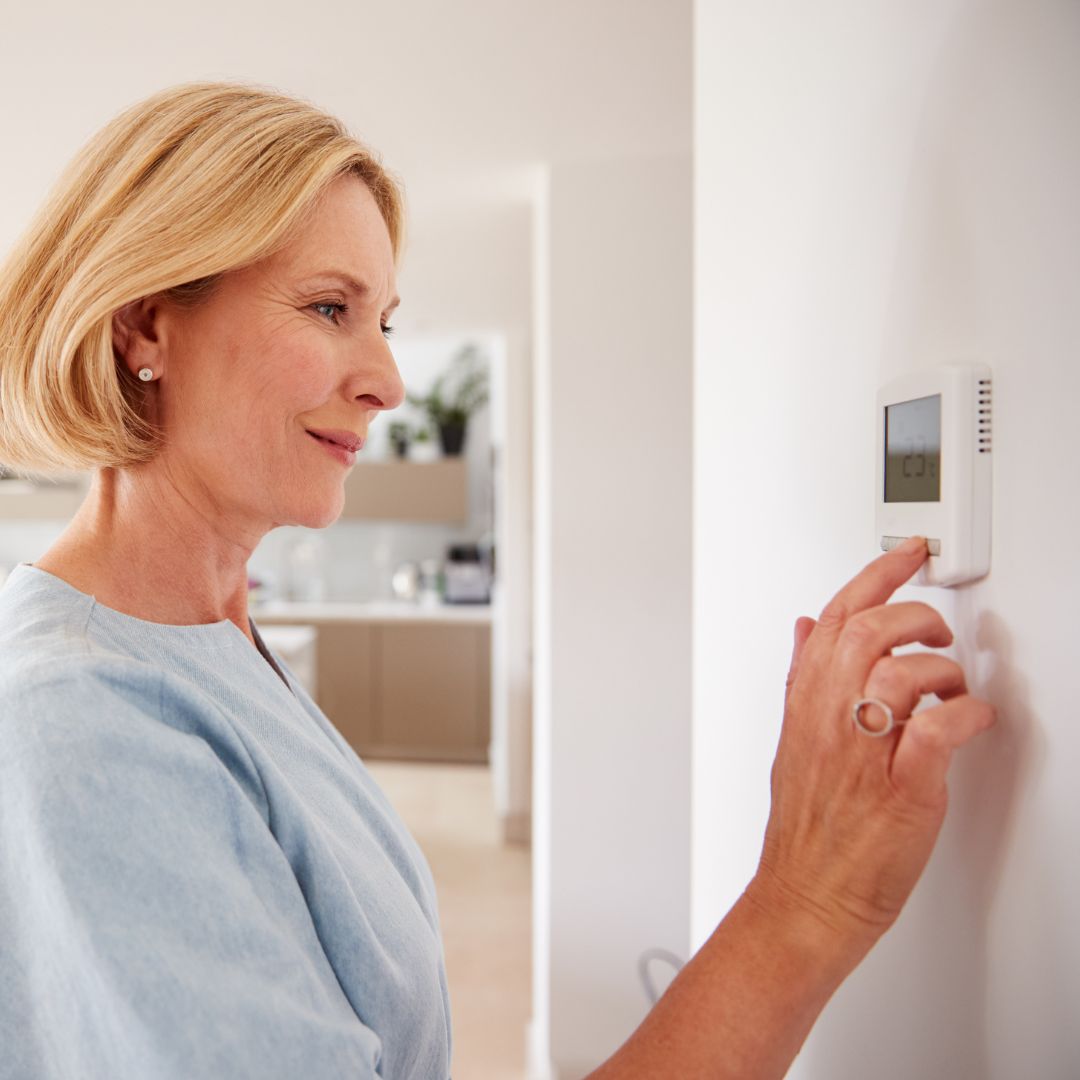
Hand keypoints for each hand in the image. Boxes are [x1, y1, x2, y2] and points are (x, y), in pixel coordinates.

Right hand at [750, 537, 994, 952]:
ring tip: (952, 687)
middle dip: (915, 616)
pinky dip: (963, 715)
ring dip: (942, 670)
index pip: (836, 618)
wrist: (807, 897)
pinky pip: (935, 733)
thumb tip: (806, 627)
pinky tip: (968, 719)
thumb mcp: (792, 738)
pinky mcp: (901, 791)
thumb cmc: (805, 826)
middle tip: (937, 631)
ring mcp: (864, 755)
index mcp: (806, 704)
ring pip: (901, 673)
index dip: (874, 576)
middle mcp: (830, 721)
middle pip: (869, 632)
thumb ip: (803, 677)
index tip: (906, 555)